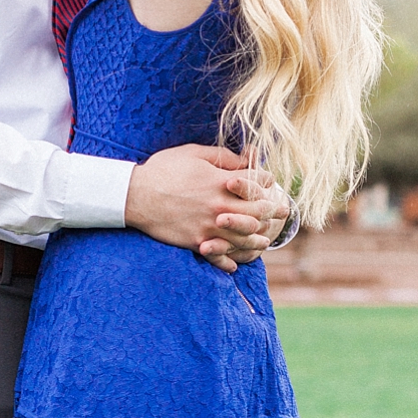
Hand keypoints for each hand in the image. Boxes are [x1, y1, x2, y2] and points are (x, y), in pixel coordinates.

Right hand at [125, 146, 283, 271]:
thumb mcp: (194, 154)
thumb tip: (245, 160)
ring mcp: (209, 227)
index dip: (267, 183)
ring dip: (258, 239)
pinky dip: (229, 261)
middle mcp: (219, 207)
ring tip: (265, 240)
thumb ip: (223, 158)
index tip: (270, 183)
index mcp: (221, 183)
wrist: (136, 196)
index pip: (256, 185)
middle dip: (272, 211)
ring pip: (243, 238)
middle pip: (257, 213)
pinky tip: (235, 263)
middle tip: (282, 211)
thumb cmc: (163, 170)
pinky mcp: (196, 242)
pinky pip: (219, 256)